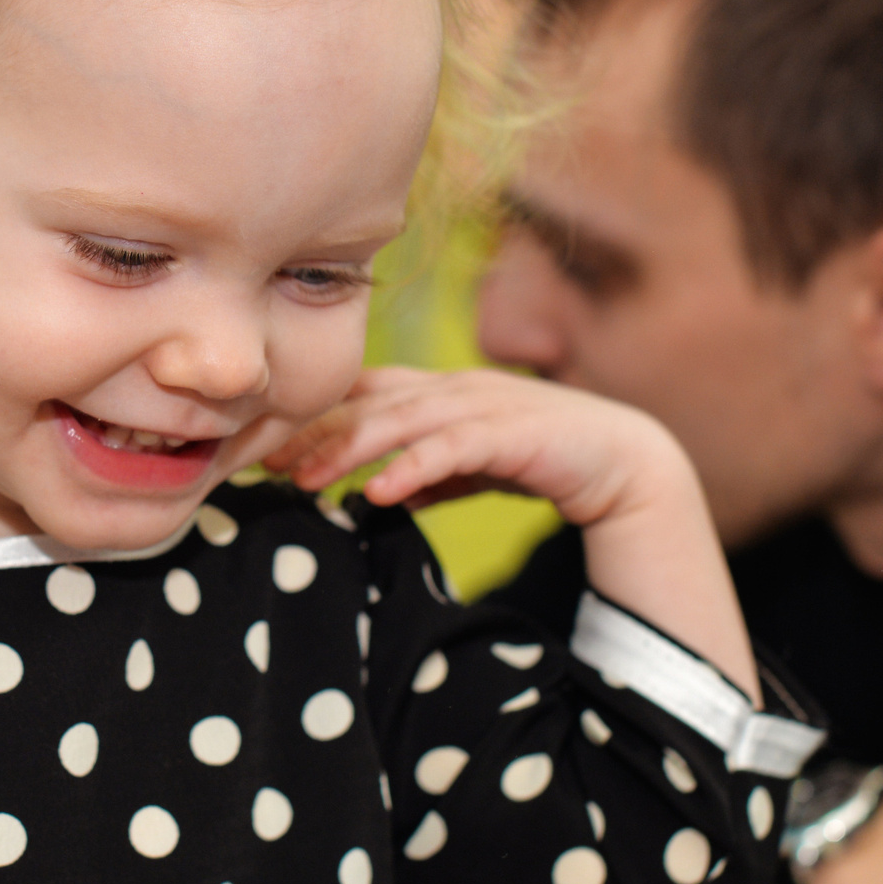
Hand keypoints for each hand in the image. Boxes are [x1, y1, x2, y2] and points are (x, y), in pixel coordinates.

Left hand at [267, 367, 754, 695]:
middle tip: (262, 462)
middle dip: (314, 431)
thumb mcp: (468, 468)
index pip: (358, 395)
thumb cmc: (540, 459)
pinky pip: (455, 449)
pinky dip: (416, 468)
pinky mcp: (515, 433)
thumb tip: (374, 494)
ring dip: (351, 450)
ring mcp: (484, 406)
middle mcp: (453, 388)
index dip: (308, 417)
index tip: (257, 447)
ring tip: (308, 479)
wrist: (625, 461)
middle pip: (368, 403)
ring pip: (403, 422)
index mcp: (437, 391)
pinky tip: (381, 492)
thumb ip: (425, 473)